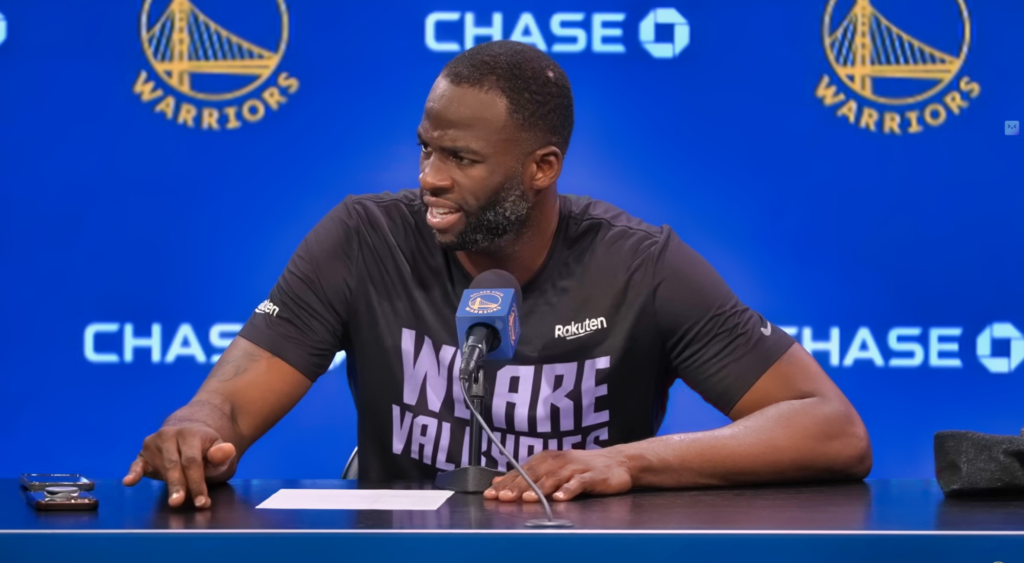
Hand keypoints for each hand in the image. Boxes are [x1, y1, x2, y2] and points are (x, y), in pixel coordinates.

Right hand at [122, 424, 236, 508]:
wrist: (189, 429)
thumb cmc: (206, 447)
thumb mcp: (219, 449)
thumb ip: (222, 454)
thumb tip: (227, 450)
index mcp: (190, 434)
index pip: (192, 462)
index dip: (197, 483)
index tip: (202, 502)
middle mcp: (169, 435)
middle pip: (174, 465)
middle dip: (179, 486)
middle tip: (179, 503)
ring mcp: (154, 443)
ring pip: (161, 468)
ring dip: (168, 485)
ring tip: (174, 501)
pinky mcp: (143, 453)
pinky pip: (137, 464)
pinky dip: (133, 473)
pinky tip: (129, 482)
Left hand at [484, 448, 632, 501]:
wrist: (618, 462)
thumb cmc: (582, 468)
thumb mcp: (553, 469)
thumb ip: (529, 476)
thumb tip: (499, 482)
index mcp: (547, 459)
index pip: (522, 470)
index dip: (506, 482)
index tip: (491, 493)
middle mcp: (559, 461)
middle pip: (535, 474)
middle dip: (517, 486)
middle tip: (502, 498)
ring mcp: (575, 468)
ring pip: (554, 478)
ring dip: (539, 488)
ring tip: (527, 499)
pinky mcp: (592, 476)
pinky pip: (579, 483)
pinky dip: (569, 490)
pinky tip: (560, 498)